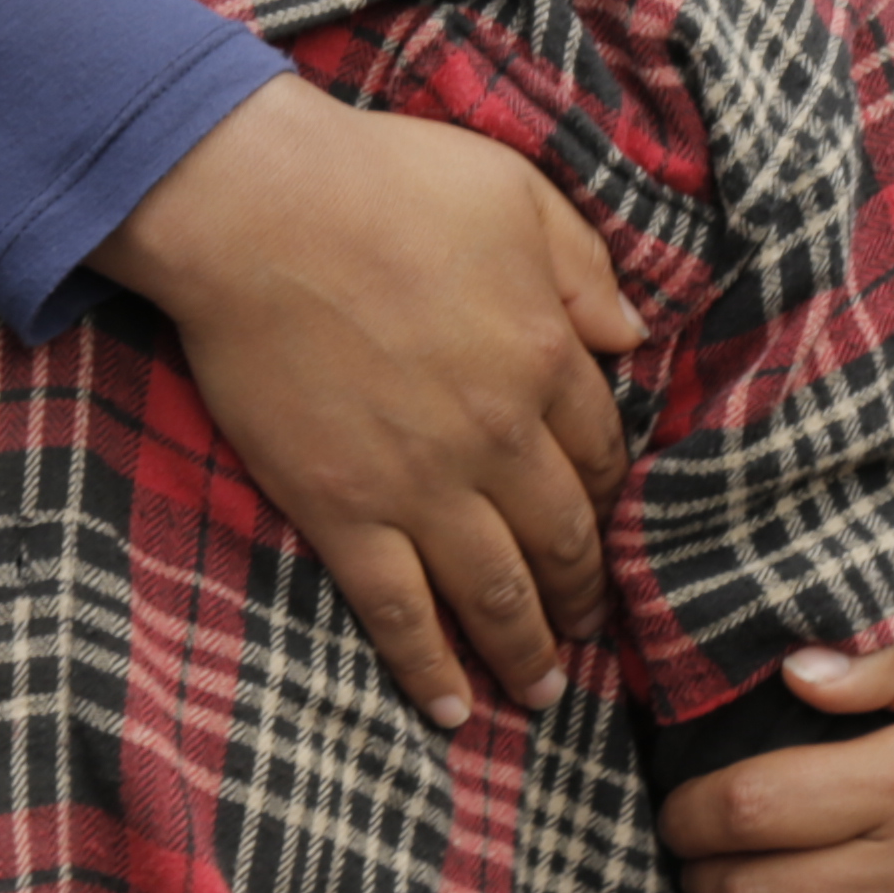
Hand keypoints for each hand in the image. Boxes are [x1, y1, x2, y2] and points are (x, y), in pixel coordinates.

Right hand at [97, 78, 642, 726]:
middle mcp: (499, 438)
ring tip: (546, 693)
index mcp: (547, 356)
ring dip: (527, 652)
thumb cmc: (386, 181)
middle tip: (591, 631)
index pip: (602, 453)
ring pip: (496, 593)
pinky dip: (429, 670)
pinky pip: (398, 613)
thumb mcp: (516, 192)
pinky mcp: (343, 512)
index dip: (611, 498)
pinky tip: (452, 710)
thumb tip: (635, 333)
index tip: (611, 527)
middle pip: (563, 538)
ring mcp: (420, 485)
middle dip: (584, 594)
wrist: (258, 211)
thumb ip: (583, 267)